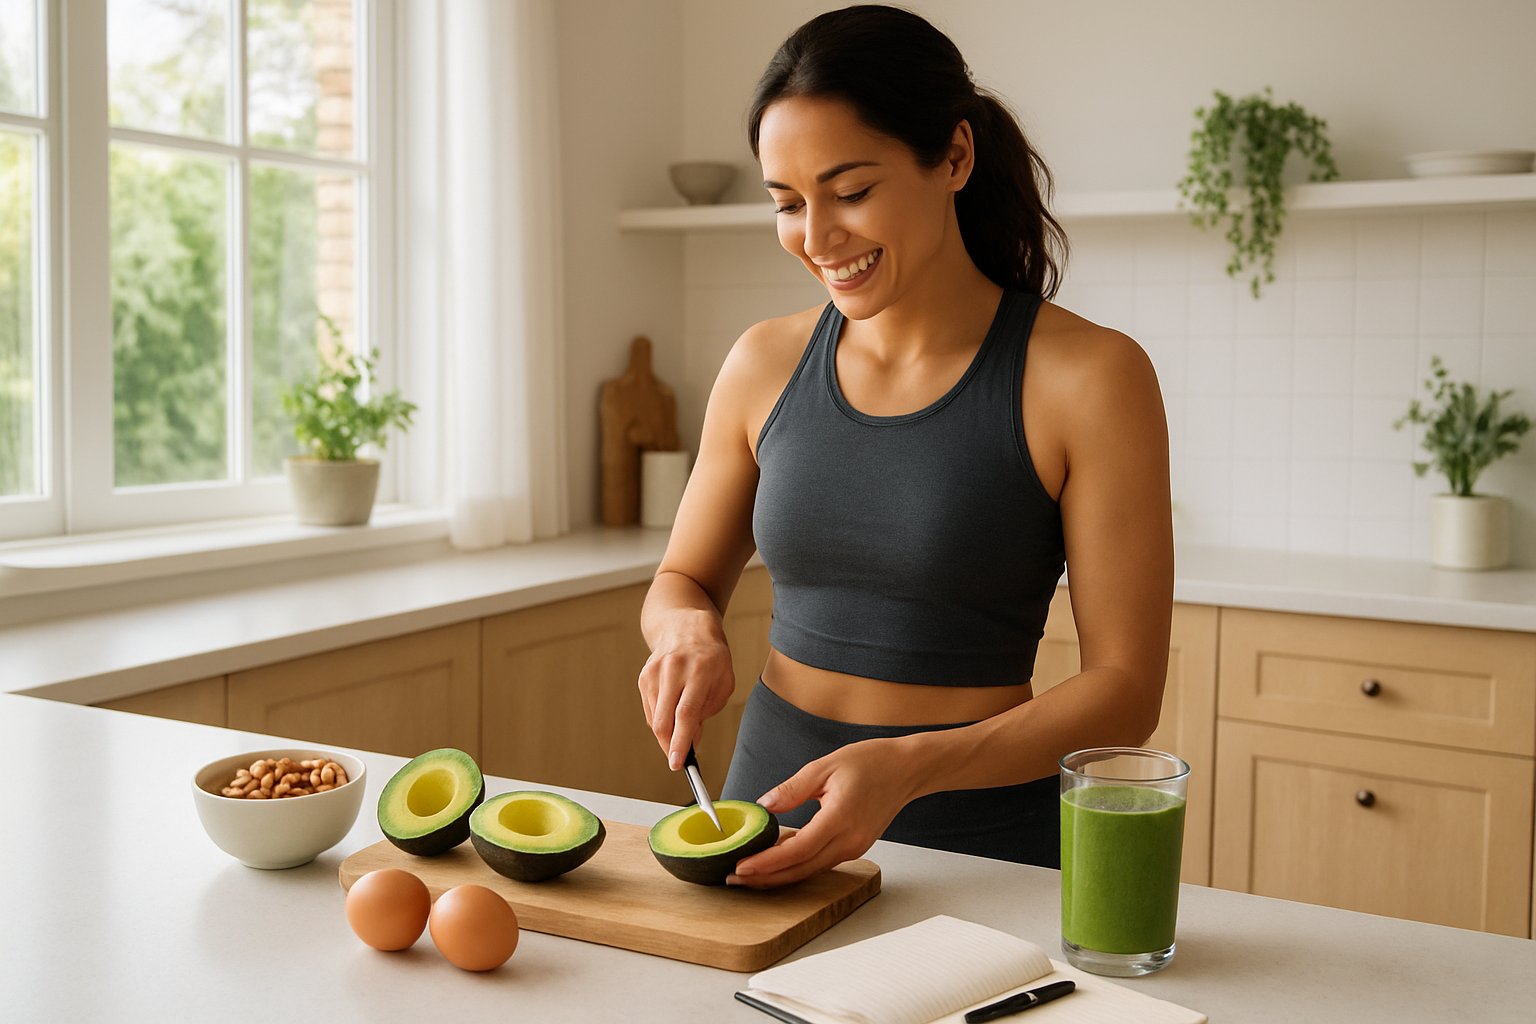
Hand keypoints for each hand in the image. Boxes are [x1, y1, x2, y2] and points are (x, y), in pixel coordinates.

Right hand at [637, 635, 735, 769]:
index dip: (680, 742)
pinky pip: (650, 710)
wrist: (685, 627)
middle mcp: (673, 670)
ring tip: (682, 725)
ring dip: (667, 732)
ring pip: (655, 718)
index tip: (677, 763)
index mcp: (699, 671)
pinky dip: (661, 719)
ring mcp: (654, 672)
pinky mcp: (643, 677)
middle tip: (678, 758)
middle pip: (664, 720)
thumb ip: (707, 712)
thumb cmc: (711, 658)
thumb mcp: (723, 683)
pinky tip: (672, 711)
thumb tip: (690, 740)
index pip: (685, 714)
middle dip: (669, 746)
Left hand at [727, 738, 920, 888]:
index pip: (797, 850)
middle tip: (734, 878)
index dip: (766, 863)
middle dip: (765, 878)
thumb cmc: (871, 762)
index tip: (741, 867)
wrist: (906, 770)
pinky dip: (796, 866)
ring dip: (779, 876)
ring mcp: (854, 848)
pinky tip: (776, 862)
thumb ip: (792, 788)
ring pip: (810, 870)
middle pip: (801, 870)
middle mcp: (849, 841)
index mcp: (840, 818)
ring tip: (749, 874)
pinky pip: (820, 863)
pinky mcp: (854, 848)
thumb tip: (763, 805)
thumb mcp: (825, 766)